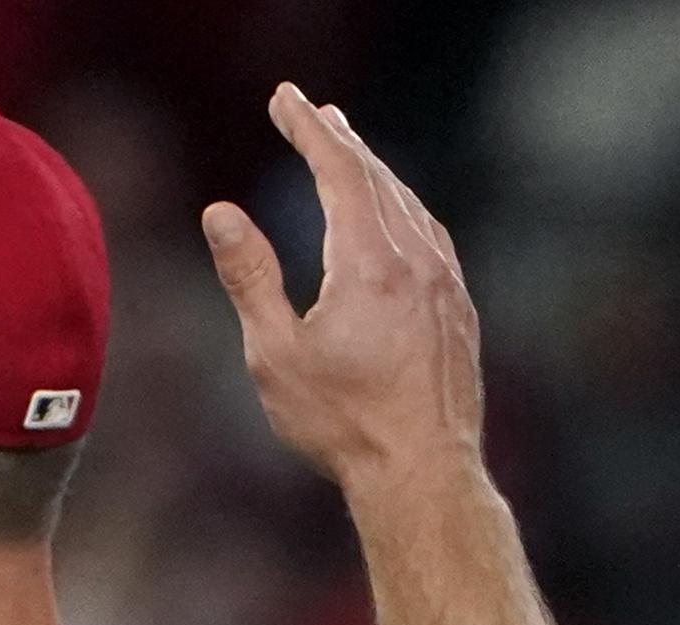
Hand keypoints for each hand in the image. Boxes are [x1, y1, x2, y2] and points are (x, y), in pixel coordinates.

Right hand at [202, 84, 482, 496]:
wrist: (421, 470)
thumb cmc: (341, 423)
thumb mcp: (275, 354)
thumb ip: (250, 277)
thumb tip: (220, 212)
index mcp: (368, 263)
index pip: (338, 172)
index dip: (307, 129)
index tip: (284, 99)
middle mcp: (416, 260)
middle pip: (377, 177)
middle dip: (339, 139)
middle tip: (311, 111)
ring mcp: (445, 282)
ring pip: (408, 204)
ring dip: (373, 171)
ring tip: (348, 152)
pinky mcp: (458, 307)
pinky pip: (430, 234)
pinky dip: (402, 207)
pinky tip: (394, 216)